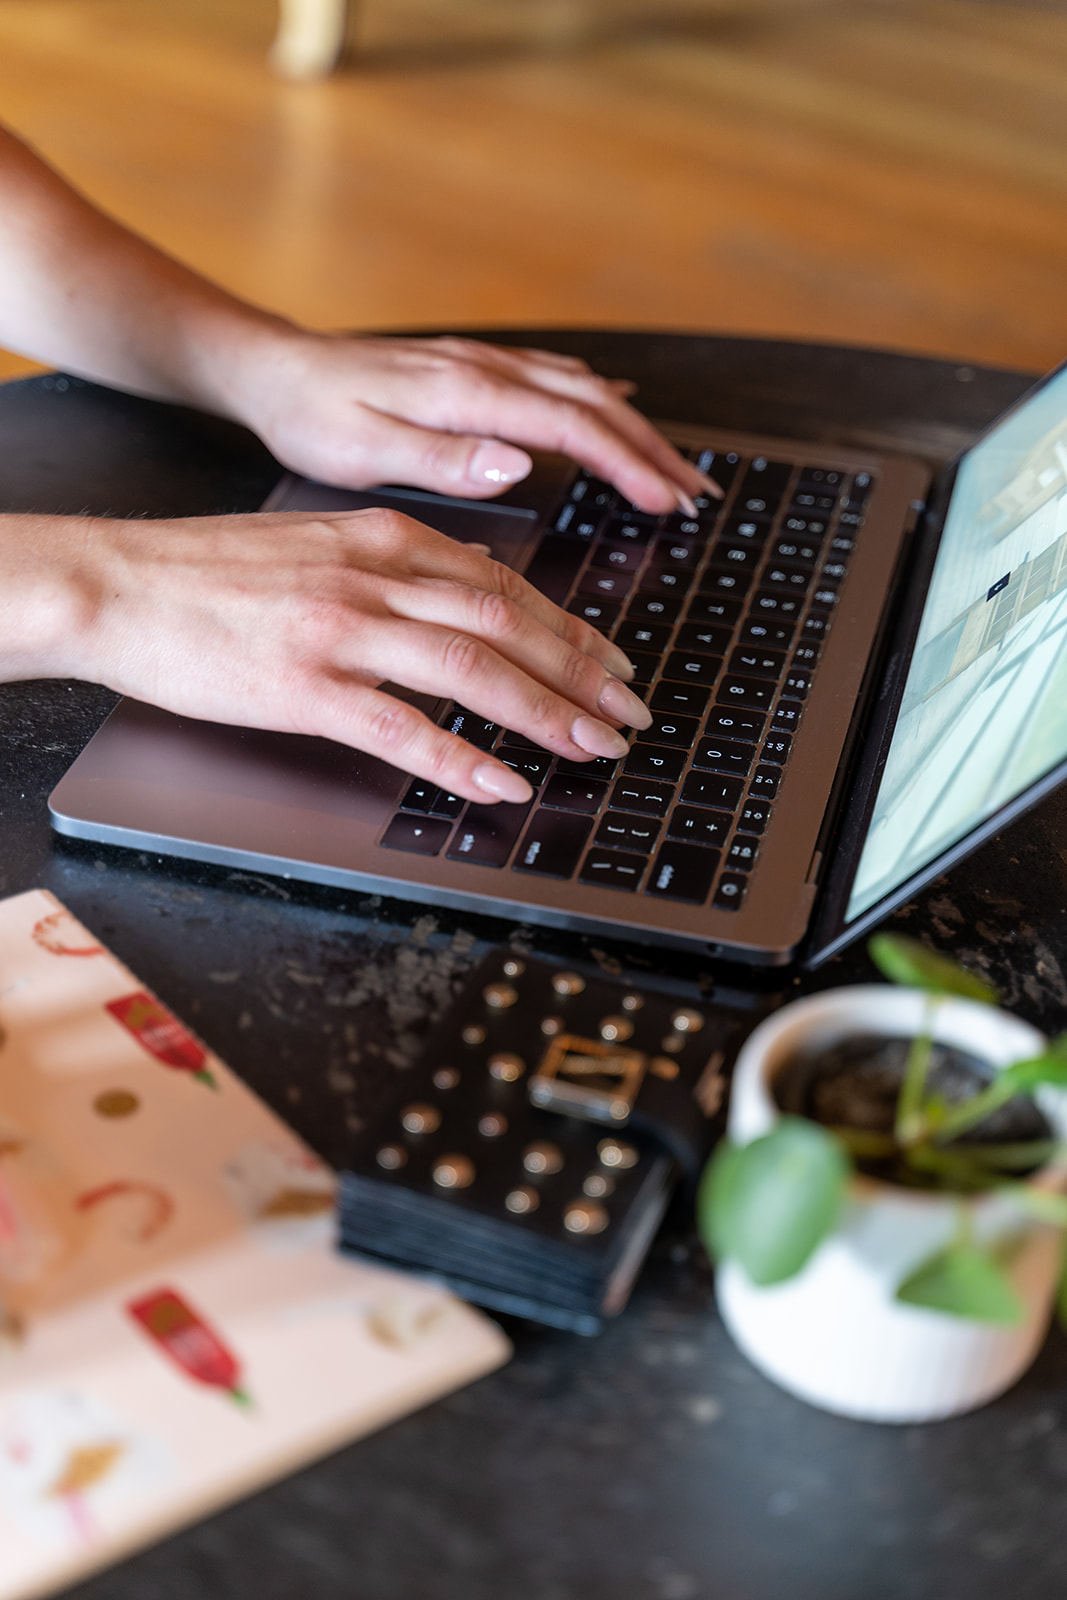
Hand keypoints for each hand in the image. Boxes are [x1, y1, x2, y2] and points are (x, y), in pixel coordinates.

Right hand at [44, 505, 652, 803]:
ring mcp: (344, 631)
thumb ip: (401, 565)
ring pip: (474, 669)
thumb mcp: (323, 542)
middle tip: (630, 715)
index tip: (613, 664)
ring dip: (546, 712)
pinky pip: (404, 727)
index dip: (572, 630)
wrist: (121, 583)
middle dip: (583, 674)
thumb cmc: (214, 573)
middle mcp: (377, 576)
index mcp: (386, 539)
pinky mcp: (307, 686)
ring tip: (595, 748)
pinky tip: (505, 784)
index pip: (506, 584)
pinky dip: (463, 759)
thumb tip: (476, 592)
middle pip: (509, 623)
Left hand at [225, 330, 717, 513]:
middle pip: (594, 404)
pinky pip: (555, 378)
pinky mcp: (474, 368)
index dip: (626, 465)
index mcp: (466, 393)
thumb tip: (519, 462)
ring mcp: (484, 363)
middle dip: (652, 451)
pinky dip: (600, 398)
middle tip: (698, 498)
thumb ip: (442, 458)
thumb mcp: (362, 450)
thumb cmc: (310, 417)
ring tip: (675, 470)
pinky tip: (621, 406)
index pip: (571, 426)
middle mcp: (485, 369)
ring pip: (583, 389)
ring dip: (636, 428)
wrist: (271, 369)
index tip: (667, 504)